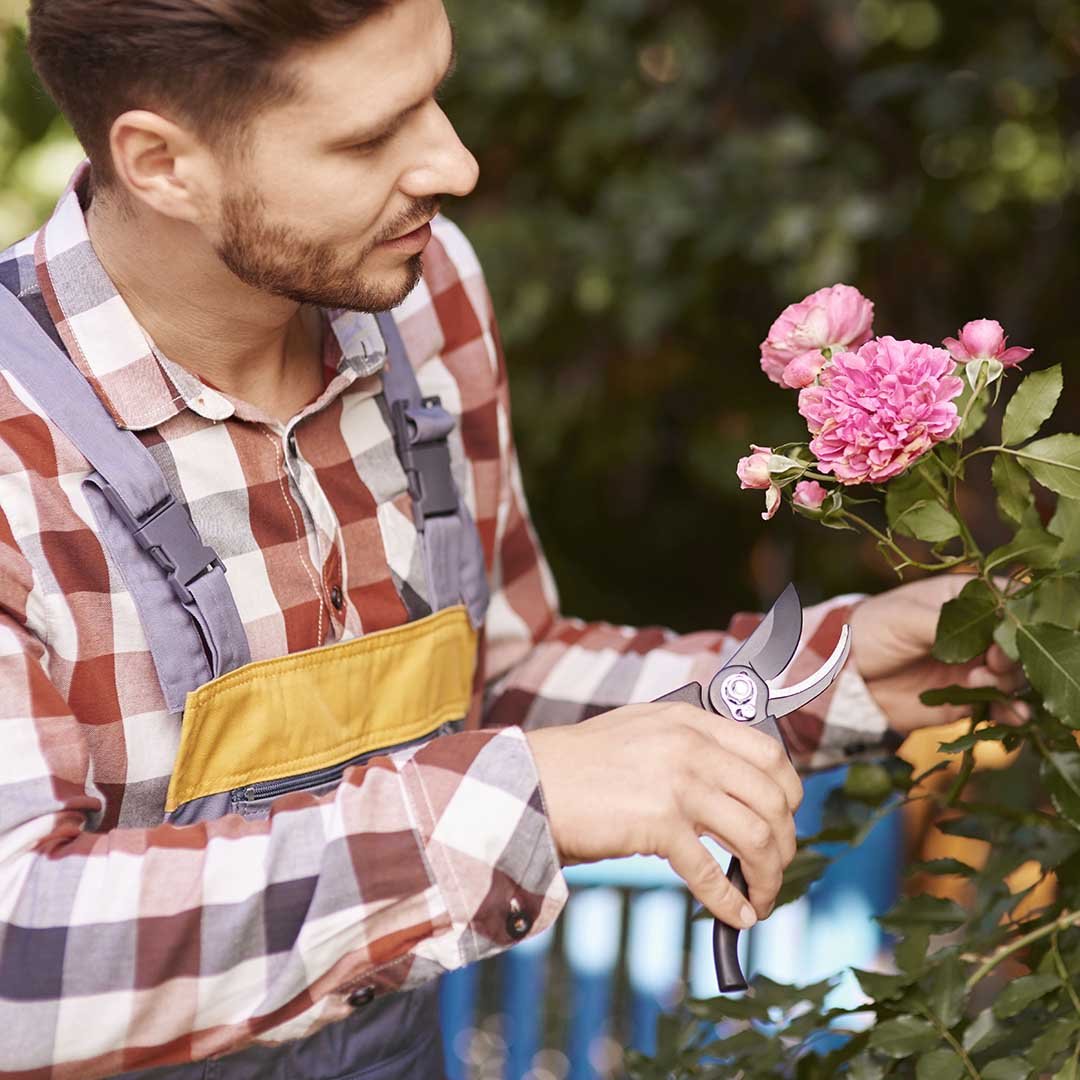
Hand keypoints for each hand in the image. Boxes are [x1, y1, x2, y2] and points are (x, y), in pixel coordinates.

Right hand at [526, 703, 801, 928]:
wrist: (531, 782)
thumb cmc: (580, 765)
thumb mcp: (641, 731)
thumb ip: (686, 743)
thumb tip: (731, 783)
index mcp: (688, 719)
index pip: (768, 751)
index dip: (789, 791)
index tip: (786, 816)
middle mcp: (690, 746)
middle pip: (771, 799)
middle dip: (784, 842)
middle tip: (776, 867)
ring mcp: (676, 783)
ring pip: (754, 837)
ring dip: (767, 876)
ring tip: (761, 897)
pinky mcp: (658, 823)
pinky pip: (712, 872)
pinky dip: (730, 902)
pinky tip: (737, 916)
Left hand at [849, 575, 1028, 735]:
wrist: (846, 675)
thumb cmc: (872, 630)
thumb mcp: (905, 618)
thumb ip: (947, 623)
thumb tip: (992, 630)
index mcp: (965, 598)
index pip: (1009, 600)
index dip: (1016, 616)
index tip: (1006, 631)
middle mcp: (977, 631)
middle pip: (1018, 641)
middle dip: (1012, 654)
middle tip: (992, 662)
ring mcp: (975, 665)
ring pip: (1014, 675)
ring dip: (1009, 681)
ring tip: (979, 683)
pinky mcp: (969, 697)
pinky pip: (1001, 706)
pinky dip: (1011, 712)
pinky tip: (1012, 716)